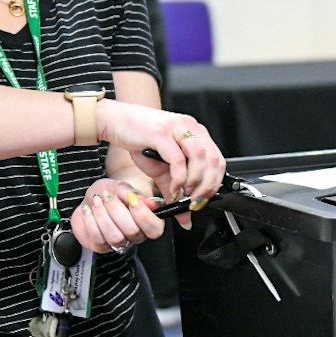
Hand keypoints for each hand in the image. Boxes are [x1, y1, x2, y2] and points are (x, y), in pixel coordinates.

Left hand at [69, 177, 165, 254]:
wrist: (95, 196)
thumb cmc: (112, 192)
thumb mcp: (122, 186)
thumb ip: (133, 194)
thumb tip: (150, 203)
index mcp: (148, 222)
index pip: (155, 229)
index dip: (144, 216)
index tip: (132, 199)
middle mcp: (136, 236)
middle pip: (133, 232)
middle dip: (117, 210)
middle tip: (107, 196)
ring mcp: (119, 244)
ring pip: (115, 238)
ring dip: (103, 216)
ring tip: (97, 200)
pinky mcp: (101, 247)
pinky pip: (98, 241)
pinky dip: (91, 222)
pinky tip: (88, 211)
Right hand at [95, 99, 226, 206]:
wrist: (116, 121)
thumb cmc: (139, 140)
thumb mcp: (160, 169)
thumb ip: (175, 190)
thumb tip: (184, 215)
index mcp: (196, 133)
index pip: (218, 161)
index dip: (214, 184)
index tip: (203, 200)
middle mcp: (190, 128)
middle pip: (213, 160)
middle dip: (207, 187)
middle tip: (195, 202)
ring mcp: (177, 129)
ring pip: (200, 158)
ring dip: (195, 183)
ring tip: (184, 195)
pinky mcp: (161, 133)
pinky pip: (178, 159)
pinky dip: (178, 179)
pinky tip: (172, 189)